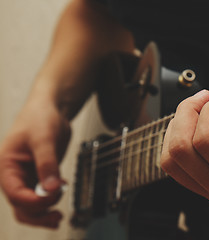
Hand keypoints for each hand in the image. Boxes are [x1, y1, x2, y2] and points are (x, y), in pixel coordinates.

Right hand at [0, 97, 70, 227]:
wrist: (50, 109)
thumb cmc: (40, 117)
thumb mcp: (44, 138)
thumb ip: (48, 163)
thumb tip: (52, 188)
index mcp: (6, 166)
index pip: (15, 194)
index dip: (34, 201)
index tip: (53, 196)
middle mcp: (13, 175)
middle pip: (21, 206)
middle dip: (38, 214)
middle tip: (58, 217)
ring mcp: (27, 177)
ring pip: (31, 205)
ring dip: (44, 211)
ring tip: (59, 214)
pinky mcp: (39, 176)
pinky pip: (42, 195)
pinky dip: (51, 199)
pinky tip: (62, 190)